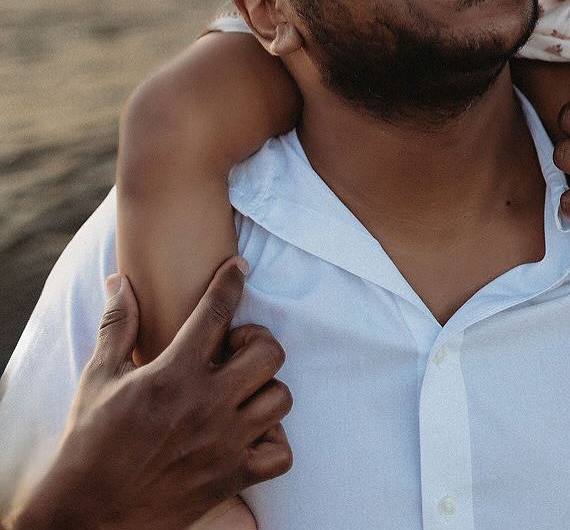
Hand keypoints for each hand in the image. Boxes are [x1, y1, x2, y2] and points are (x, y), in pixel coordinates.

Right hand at [13, 258, 291, 529]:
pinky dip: (272, 441)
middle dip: (257, 341)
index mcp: (173, 375)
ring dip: (265, 389)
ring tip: (239, 392)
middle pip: (269, 352)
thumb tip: (119, 281)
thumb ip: (117, 326)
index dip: (232, 280)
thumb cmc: (89, 443)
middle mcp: (206, 406)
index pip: (217, 310)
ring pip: (279, 398)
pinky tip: (248, 433)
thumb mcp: (98, 378)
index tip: (238, 267)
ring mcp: (223, 444)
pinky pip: (280, 453)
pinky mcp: (230, 478)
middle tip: (233, 351)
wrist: (85, 516)